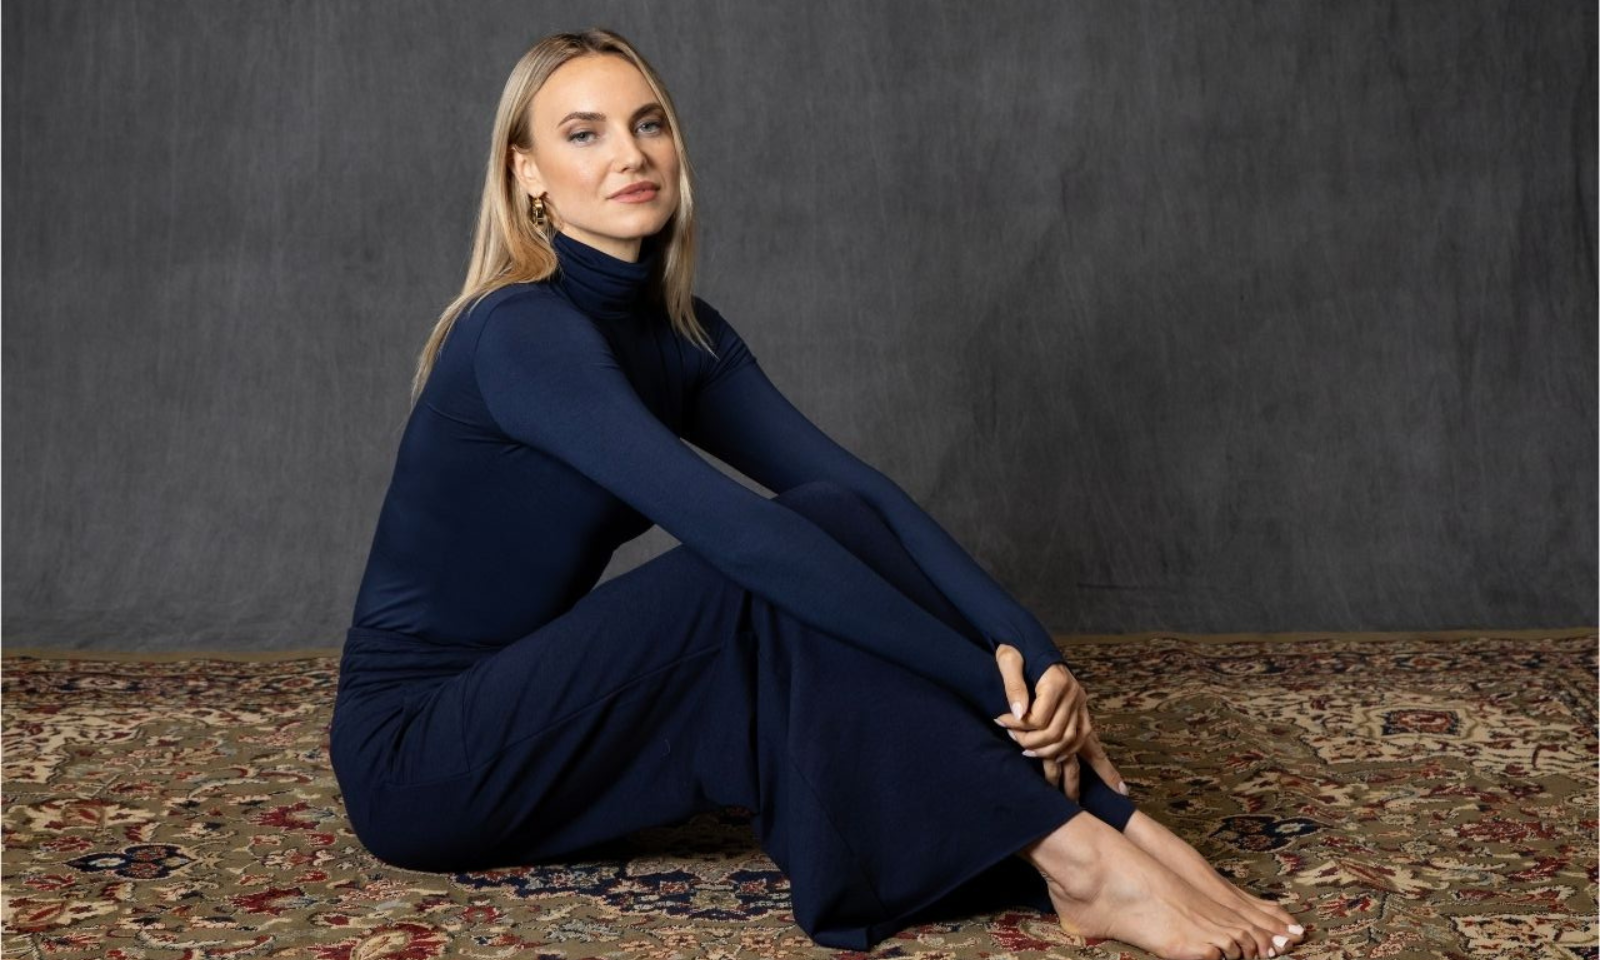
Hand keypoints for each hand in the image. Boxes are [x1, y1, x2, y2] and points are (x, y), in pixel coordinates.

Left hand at [991, 645, 1127, 801]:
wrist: (1029, 640)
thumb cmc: (1016, 647)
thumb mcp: (1008, 658)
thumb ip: (1012, 684)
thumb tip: (1018, 713)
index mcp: (1057, 681)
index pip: (1040, 717)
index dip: (1019, 726)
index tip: (1001, 723)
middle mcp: (1074, 694)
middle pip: (1057, 733)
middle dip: (1034, 744)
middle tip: (1015, 744)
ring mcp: (1081, 704)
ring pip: (1074, 742)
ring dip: (1055, 757)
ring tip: (1037, 762)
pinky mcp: (1082, 710)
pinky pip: (1088, 740)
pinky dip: (1089, 760)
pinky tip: (1094, 778)